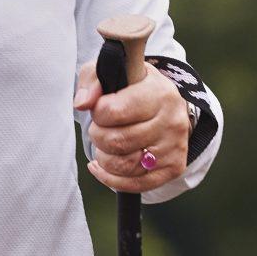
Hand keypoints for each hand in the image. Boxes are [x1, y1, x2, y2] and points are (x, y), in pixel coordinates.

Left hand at [74, 59, 190, 193]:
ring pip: (125, 165)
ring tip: (105, 145)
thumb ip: (92, 80)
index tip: (100, 108)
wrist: (165, 105)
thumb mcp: (113, 71)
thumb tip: (82, 103)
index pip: (114, 112)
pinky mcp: (173, 168)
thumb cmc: (133, 87)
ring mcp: (174, 147)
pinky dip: (111, 178)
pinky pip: (135, 184)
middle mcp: (171, 121)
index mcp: (158, 92)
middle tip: (100, 128)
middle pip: (117, 141)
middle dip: (98, 136)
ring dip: (104, 158)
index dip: (97, 112)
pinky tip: (102, 166)